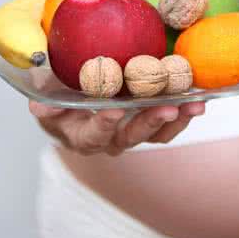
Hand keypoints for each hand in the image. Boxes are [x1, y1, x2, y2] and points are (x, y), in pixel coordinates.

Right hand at [29, 101, 204, 155]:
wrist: (77, 100)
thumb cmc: (60, 97)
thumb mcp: (47, 97)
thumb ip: (45, 102)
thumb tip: (40, 106)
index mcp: (83, 136)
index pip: (92, 135)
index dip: (102, 125)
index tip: (113, 110)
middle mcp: (110, 140)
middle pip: (132, 136)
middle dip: (151, 121)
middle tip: (169, 107)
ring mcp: (133, 133)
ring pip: (157, 133)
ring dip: (177, 119)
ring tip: (195, 104)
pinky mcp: (150, 123)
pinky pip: (170, 123)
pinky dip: (184, 111)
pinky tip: (198, 97)